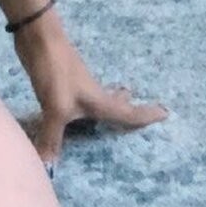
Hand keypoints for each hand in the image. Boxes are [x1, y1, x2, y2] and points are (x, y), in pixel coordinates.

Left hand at [12, 9, 169, 177]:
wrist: (38, 37)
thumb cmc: (55, 72)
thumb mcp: (55, 108)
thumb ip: (52, 138)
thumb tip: (49, 169)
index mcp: (100, 102)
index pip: (129, 113)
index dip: (147, 116)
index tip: (167, 113)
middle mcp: (93, 94)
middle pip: (117, 104)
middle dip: (130, 110)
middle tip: (142, 113)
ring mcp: (77, 85)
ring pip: (98, 99)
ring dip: (109, 103)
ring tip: (118, 103)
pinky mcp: (61, 80)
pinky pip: (78, 97)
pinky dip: (84, 103)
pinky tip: (75, 104)